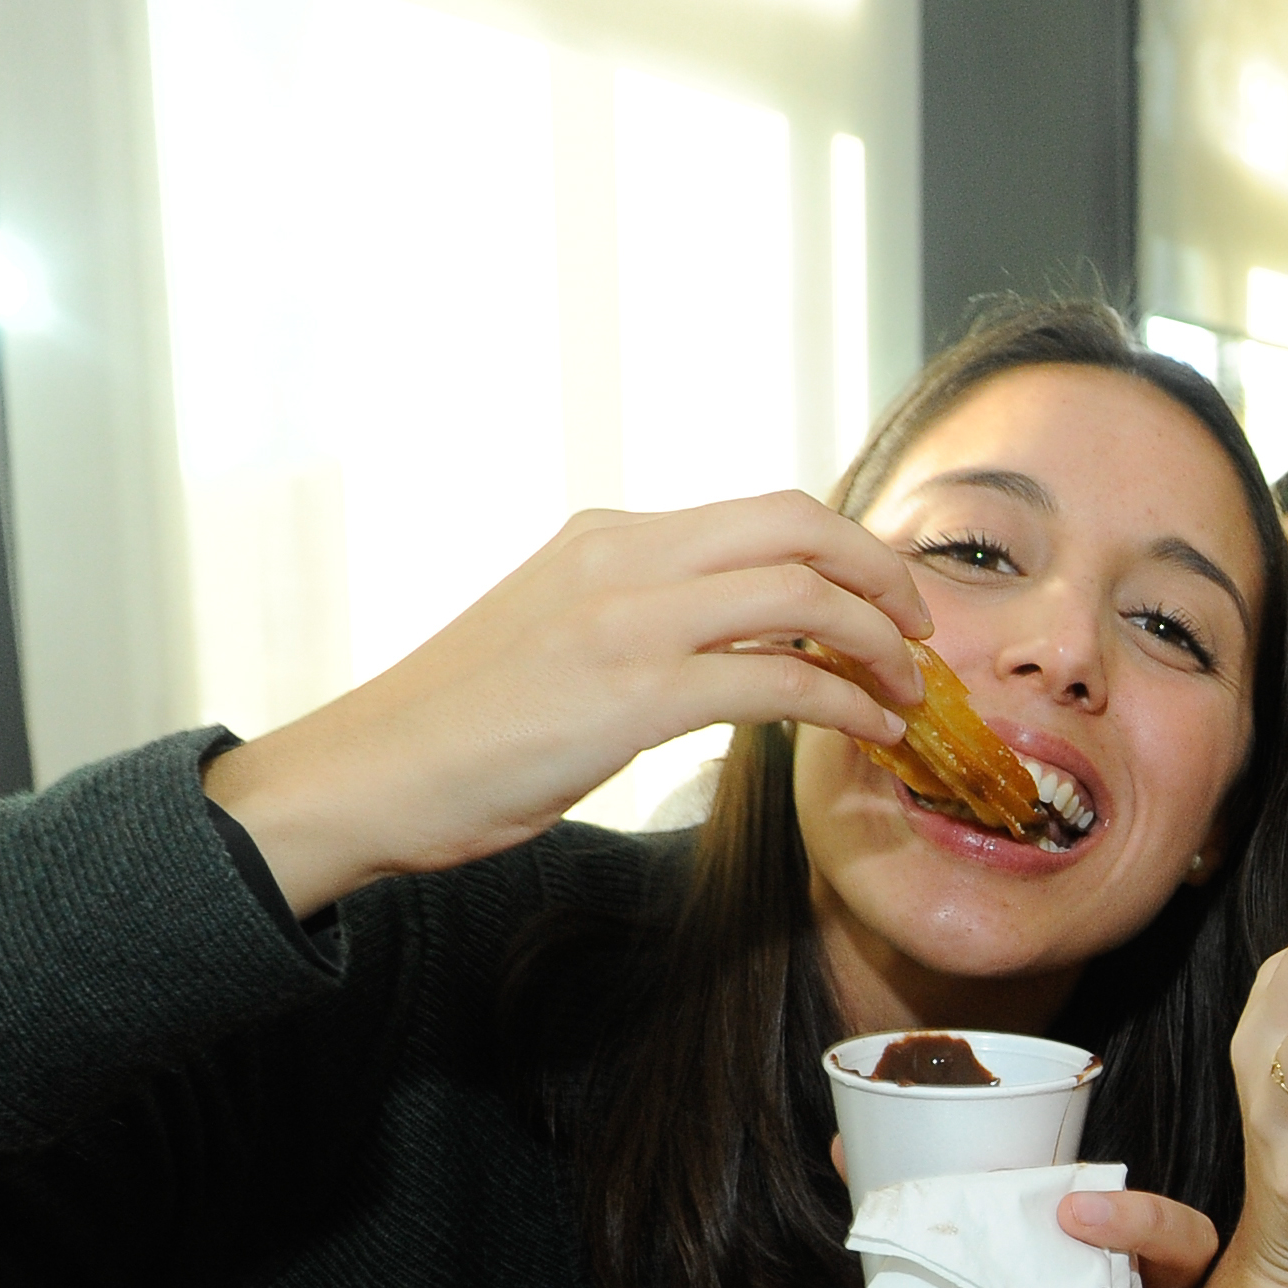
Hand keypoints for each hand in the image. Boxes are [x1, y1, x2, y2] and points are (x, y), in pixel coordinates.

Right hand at [206, 493, 933, 912]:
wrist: (365, 776)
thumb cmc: (461, 728)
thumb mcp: (560, 636)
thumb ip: (641, 617)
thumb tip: (730, 635)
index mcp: (608, 537)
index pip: (763, 512)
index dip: (848, 550)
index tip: (888, 601)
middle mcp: (622, 558)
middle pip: (799, 525)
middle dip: (884, 575)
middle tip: (922, 633)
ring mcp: (626, 621)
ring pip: (801, 592)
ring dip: (878, 642)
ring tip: (908, 691)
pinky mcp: (630, 695)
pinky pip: (777, 678)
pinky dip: (844, 702)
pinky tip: (869, 731)